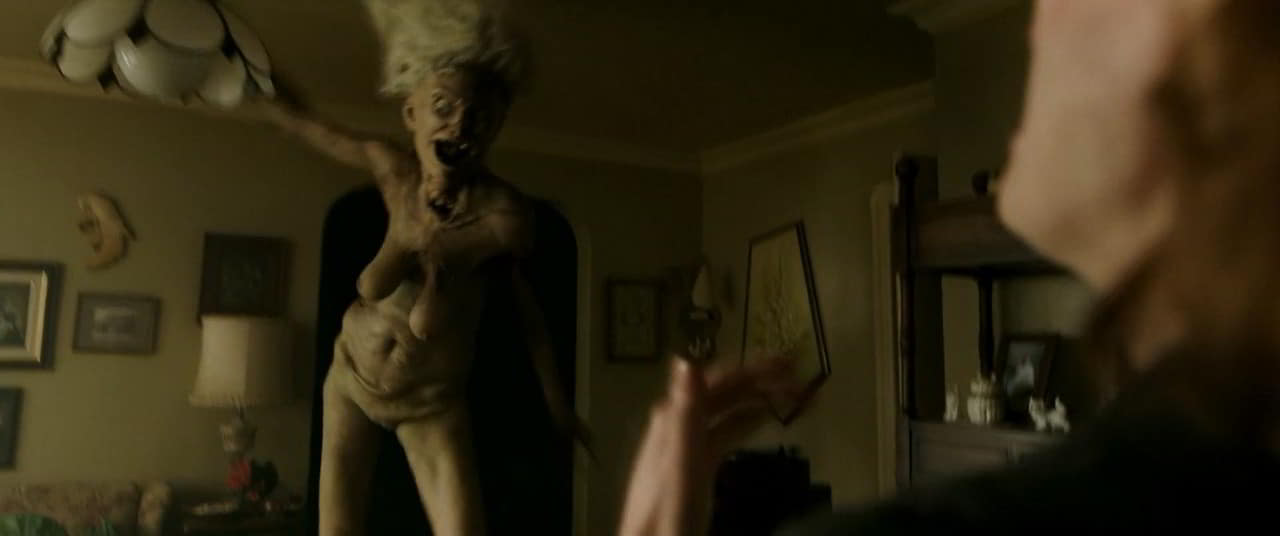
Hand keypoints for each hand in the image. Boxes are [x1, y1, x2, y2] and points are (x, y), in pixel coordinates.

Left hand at [617, 357, 801, 535]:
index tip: (788, 361)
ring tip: (793, 394)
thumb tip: (686, 358)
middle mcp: (679, 423)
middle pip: (724, 392)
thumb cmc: (669, 509)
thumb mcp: (682, 459)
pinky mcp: (696, 465)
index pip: (718, 378)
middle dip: (761, 380)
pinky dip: (748, 421)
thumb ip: (685, 410)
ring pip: (728, 410)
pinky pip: (726, 431)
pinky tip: (763, 421)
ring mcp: (687, 444)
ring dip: (758, 398)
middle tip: (800, 377)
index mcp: (675, 417)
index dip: (752, 367)